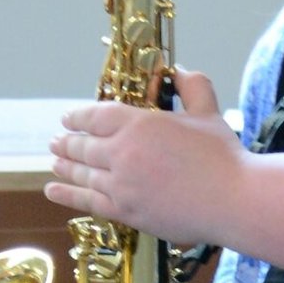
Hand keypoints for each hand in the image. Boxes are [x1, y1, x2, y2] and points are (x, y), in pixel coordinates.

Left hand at [46, 70, 241, 245]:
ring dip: (64, 165)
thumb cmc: (223, 156)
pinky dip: (67, 194)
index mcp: (139, 124)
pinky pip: (87, 201)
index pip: (96, 116)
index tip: (68, 118)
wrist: (232, 200)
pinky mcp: (125, 211)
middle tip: (56, 141)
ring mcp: (121, 184)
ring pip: (82, 173)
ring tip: (54, 161)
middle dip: (67, 142)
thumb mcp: (208, 111)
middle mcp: (122, 153)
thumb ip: (192, 86)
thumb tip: (178, 71)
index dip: (78, 116)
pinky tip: (52, 190)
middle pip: (83, 145)